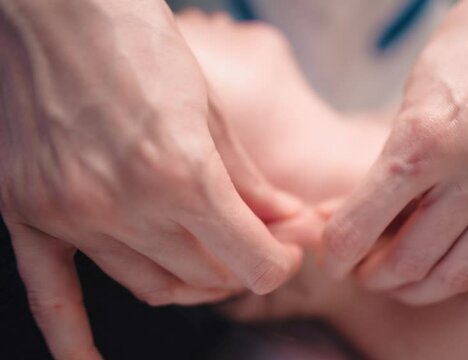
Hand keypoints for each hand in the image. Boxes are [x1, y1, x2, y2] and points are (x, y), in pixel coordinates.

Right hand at [0, 1, 300, 358]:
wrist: (57, 9)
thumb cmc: (141, 46)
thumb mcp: (211, 114)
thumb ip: (251, 183)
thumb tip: (287, 223)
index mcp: (180, 174)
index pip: (250, 262)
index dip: (279, 263)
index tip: (284, 250)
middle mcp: (123, 205)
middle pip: (204, 278)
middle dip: (240, 265)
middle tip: (251, 242)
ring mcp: (70, 214)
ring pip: (151, 286)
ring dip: (190, 280)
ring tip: (205, 252)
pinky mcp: (29, 213)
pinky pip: (51, 295)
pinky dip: (74, 338)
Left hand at [323, 0, 467, 357]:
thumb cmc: (458, 57)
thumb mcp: (403, 107)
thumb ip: (377, 173)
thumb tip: (337, 221)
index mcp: (423, 141)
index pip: (363, 225)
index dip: (336, 250)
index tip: (329, 255)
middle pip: (410, 258)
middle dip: (373, 273)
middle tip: (361, 268)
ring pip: (460, 270)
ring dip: (417, 289)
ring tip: (396, 282)